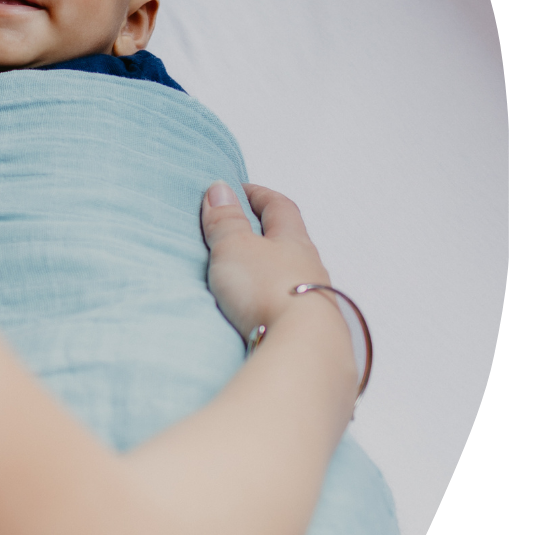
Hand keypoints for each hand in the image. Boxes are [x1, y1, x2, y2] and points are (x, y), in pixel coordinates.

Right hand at [200, 182, 334, 344]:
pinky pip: (290, 305)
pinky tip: (261, 310)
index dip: (260, 196)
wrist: (303, 346)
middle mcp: (310, 266)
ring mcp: (314, 299)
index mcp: (294, 239)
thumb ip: (226, 220)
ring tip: (248, 275)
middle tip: (245, 230)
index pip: (280, 207)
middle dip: (269, 233)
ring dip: (272, 271)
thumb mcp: (235, 247)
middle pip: (291, 241)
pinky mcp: (310, 328)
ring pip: (292, 275)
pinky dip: (275, 301)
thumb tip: (220, 188)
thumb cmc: (267, 289)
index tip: (241, 190)